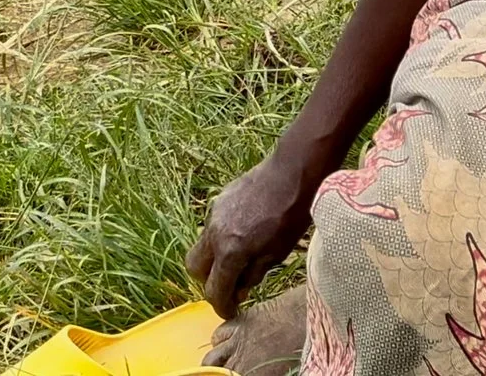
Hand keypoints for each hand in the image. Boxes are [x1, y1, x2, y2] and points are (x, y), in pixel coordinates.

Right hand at [185, 152, 322, 317]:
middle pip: (195, 269)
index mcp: (230, 252)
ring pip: (201, 246)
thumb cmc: (291, 216)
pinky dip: (221, 238)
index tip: (230, 310)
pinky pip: (212, 227)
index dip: (222, 306)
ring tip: (238, 258)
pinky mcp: (218, 201)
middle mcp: (215, 234)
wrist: (291, 174)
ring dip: (214, 258)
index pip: (214, 290)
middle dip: (208, 281)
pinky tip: (243, 234)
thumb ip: (252, 275)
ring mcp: (213, 215)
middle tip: (229, 284)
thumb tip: (238, 290)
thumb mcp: (276, 254)